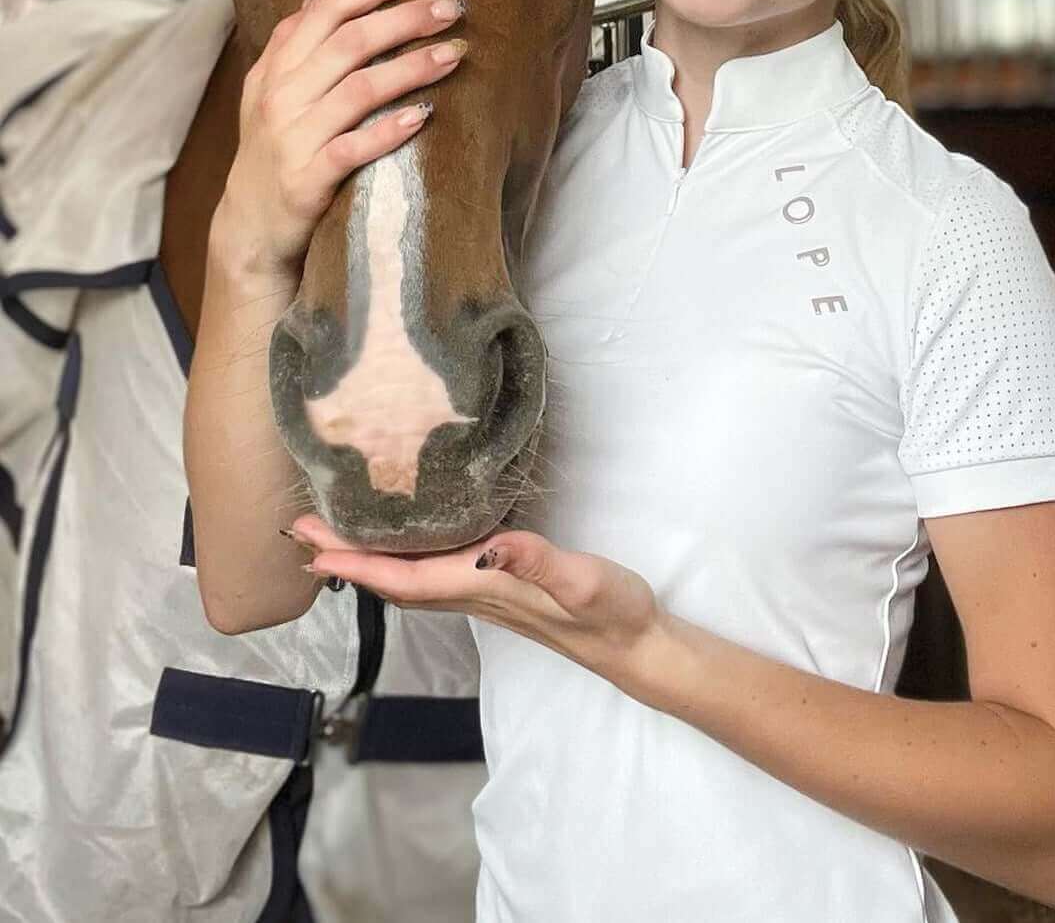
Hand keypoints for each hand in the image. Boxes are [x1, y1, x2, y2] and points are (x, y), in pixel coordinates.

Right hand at [210, 0, 467, 286]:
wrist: (248, 229)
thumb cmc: (273, 153)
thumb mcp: (268, 92)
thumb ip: (293, 44)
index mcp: (277, 68)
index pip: (326, 9)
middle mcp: (282, 96)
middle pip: (350, 42)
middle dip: (405, 19)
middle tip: (452, 9)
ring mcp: (293, 138)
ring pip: (358, 90)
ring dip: (411, 67)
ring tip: (455, 54)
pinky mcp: (307, 181)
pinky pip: (352, 149)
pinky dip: (389, 130)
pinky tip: (424, 116)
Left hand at [289, 514, 664, 696]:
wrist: (634, 646)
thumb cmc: (613, 612)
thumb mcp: (583, 583)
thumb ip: (539, 563)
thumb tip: (490, 549)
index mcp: (485, 588)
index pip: (405, 578)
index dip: (356, 563)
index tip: (311, 546)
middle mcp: (473, 594)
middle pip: (393, 579)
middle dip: (344, 557)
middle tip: (298, 528)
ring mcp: (483, 594)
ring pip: (407, 579)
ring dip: (365, 560)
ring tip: (331, 535)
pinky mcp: (497, 588)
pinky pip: (431, 574)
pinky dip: (400, 559)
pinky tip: (399, 543)